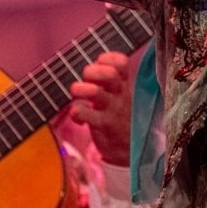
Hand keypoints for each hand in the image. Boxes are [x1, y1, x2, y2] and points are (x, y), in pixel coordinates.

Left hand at [69, 51, 132, 166]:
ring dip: (79, 90)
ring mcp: (113, 110)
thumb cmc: (120, 117)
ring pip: (94, 92)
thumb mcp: (121, 96)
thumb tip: (93, 65)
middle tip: (86, 80)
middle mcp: (120, 95)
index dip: (107, 58)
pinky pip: (84, 113)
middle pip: (109, 74)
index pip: (121, 62)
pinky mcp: (103, 125)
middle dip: (91, 71)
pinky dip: (76, 111)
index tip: (99, 64)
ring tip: (78, 97)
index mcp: (124, 85)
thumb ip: (111, 81)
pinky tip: (78, 116)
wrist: (130, 149)